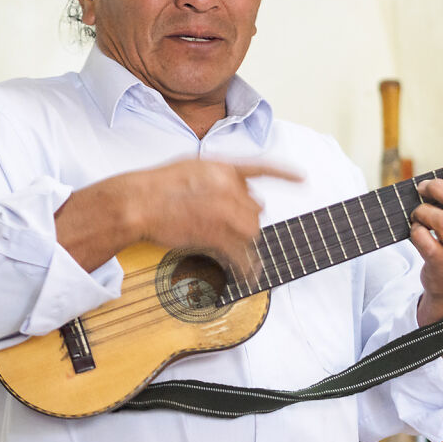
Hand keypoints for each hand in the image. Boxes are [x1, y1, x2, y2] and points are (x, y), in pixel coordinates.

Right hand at [56, 158, 299, 278]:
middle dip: (246, 218)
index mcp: (224, 167)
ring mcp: (226, 211)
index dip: (285, 174)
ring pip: (252, 231)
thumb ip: (216, 177)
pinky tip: (248, 274)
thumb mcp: (191, 167)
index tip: (303, 178)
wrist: (139, 201)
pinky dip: (247, 267)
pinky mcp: (218, 234)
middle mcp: (231, 187)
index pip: (262, 168)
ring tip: (230, 245)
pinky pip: (242, 254)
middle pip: (256, 208)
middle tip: (225, 225)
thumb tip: (234, 193)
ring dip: (244, 241)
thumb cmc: (156, 186)